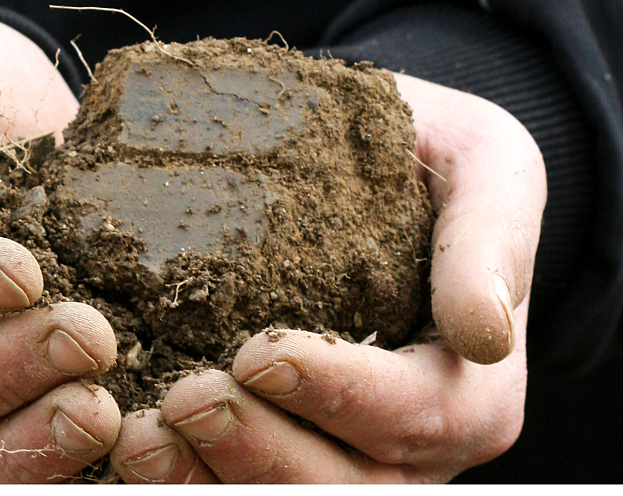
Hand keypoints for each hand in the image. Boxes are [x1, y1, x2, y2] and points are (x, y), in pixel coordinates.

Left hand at [110, 74, 543, 483]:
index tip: (257, 352)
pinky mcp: (301, 459)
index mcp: (479, 390)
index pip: (411, 416)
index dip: (333, 395)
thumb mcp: (488, 166)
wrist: (404, 166)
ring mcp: (361, 467)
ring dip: (210, 483)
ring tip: (139, 438)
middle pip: (345, 487)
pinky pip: (247, 490)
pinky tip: (133, 450)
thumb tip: (485, 331)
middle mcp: (425, 450)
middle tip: (180, 400)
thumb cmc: (448, 159)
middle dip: (258, 452)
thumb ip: (489, 238)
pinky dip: (191, 483)